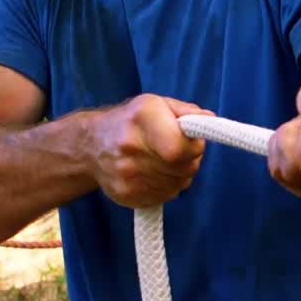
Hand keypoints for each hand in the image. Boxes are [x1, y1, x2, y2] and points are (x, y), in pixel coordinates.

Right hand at [89, 94, 211, 207]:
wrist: (89, 146)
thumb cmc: (132, 122)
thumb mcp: (158, 104)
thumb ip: (187, 112)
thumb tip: (210, 121)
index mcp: (142, 118)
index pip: (179, 148)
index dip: (194, 148)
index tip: (192, 142)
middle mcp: (130, 147)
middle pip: (184, 168)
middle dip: (190, 160)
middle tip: (180, 150)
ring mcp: (126, 175)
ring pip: (177, 185)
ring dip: (180, 174)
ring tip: (165, 160)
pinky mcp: (125, 195)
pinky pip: (164, 196)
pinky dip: (167, 187)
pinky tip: (155, 173)